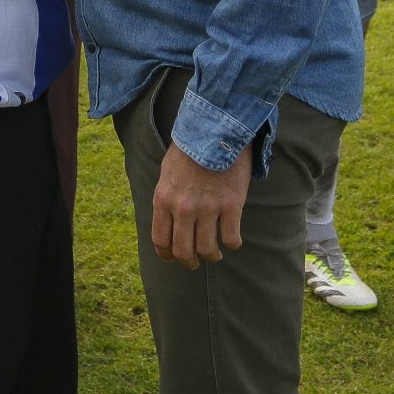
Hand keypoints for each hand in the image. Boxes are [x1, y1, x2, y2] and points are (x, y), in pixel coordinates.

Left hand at [151, 143, 250, 268]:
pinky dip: (232, 243)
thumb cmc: (190, 149)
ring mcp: (208, 208)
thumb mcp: (167, 172)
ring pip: (207, 249)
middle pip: (183, 251)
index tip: (172, 259)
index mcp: (164, 199)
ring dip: (211, 256)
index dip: (166, 255)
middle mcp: (183, 208)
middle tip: (194, 263)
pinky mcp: (231, 205)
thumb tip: (168, 218)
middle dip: (188, 262)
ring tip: (215, 253)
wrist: (216, 129)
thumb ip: (166, 197)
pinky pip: (231, 238)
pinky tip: (233, 240)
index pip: (161, 240)